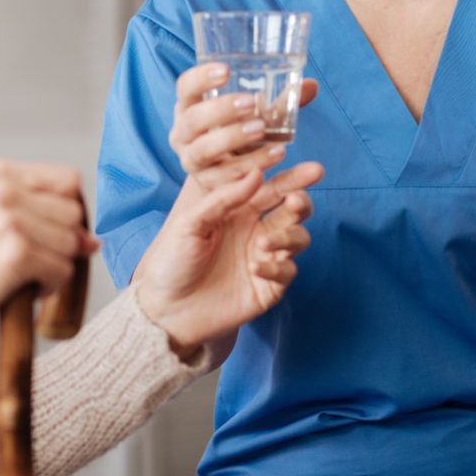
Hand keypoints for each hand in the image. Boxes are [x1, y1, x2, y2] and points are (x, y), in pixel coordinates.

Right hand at [0, 160, 96, 357]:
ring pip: (72, 243)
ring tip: (24, 273)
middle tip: (29, 258)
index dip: (68, 210)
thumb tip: (93, 240)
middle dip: (62, 242)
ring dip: (56, 266)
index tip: (48, 232)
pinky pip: (63, 270)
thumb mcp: (2, 222)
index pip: (70, 180)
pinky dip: (51, 287)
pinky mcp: (16, 253)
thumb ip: (47, 218)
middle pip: (74, 213)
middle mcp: (4, 189)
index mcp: (0, 172)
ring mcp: (10, 220)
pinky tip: (24, 288)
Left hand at [133, 149, 323, 354]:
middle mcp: (256, 230)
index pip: (271, 188)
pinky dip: (276, 267)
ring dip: (289, 235)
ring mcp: (265, 258)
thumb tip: (256, 173)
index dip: (291, 177)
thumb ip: (223, 198)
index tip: (309, 167)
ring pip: (298, 238)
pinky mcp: (269, 286)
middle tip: (297, 199)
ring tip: (265, 242)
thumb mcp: (191, 222)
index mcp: (238, 210)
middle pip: (292, 209)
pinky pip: (287, 271)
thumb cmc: (174, 261)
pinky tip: (256, 267)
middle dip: (301, 200)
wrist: (166, 308)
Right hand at [169, 62, 319, 190]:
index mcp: (189, 107)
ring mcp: (191, 160)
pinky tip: (273, 155)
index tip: (226, 70)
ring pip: (204, 150)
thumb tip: (310, 85)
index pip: (185, 87)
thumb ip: (277, 102)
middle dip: (221, 110)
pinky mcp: (205, 184)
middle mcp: (182, 133)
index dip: (201, 77)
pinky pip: (224, 177)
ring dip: (233, 139)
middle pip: (193, 120)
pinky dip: (249, 166)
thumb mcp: (253, 114)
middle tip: (250, 102)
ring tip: (263, 130)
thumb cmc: (238, 131)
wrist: (225, 172)